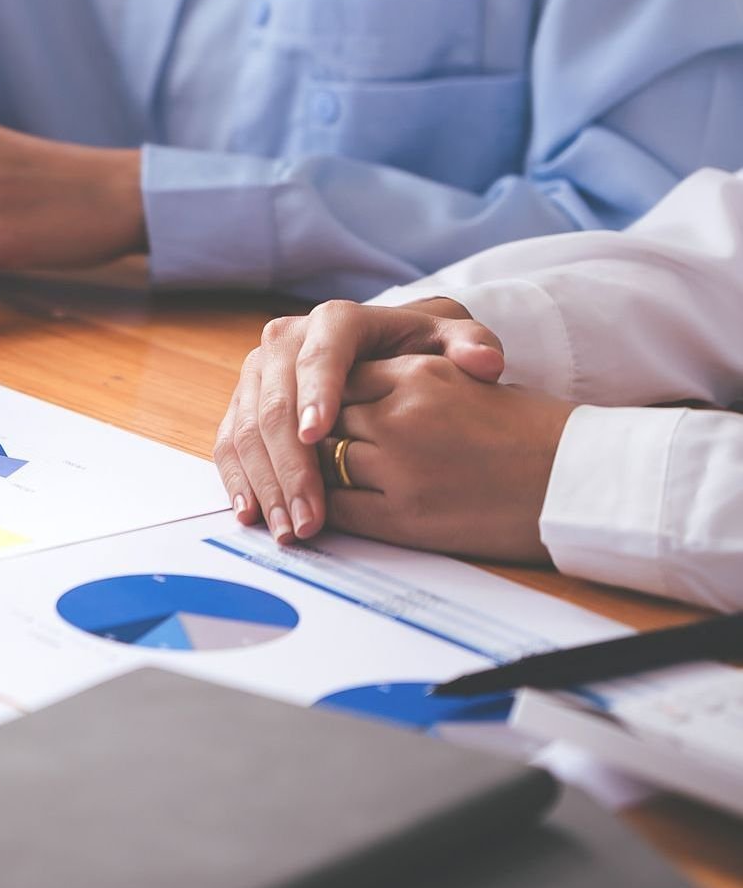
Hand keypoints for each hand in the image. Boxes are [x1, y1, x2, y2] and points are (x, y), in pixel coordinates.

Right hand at [215, 300, 504, 542]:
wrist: (383, 348)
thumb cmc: (420, 350)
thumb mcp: (454, 341)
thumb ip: (473, 347)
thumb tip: (485, 362)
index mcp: (334, 320)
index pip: (320, 356)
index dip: (316, 395)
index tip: (318, 437)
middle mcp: (285, 340)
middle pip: (275, 403)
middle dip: (289, 465)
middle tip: (309, 515)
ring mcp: (258, 372)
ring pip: (248, 428)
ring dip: (264, 483)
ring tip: (288, 528)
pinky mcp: (243, 402)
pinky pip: (230, 441)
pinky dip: (239, 480)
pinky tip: (253, 514)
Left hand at [323, 356, 575, 563]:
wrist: (582, 483)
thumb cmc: (532, 433)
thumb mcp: (467, 383)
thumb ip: (408, 383)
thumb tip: (351, 396)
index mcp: (420, 372)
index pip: (341, 379)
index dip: (328, 401)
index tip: (322, 416)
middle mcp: (402, 413)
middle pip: (325, 420)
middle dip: (315, 438)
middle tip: (304, 452)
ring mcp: (399, 464)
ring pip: (323, 463)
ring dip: (315, 475)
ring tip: (312, 485)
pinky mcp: (403, 514)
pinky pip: (339, 507)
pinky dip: (328, 509)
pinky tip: (330, 512)